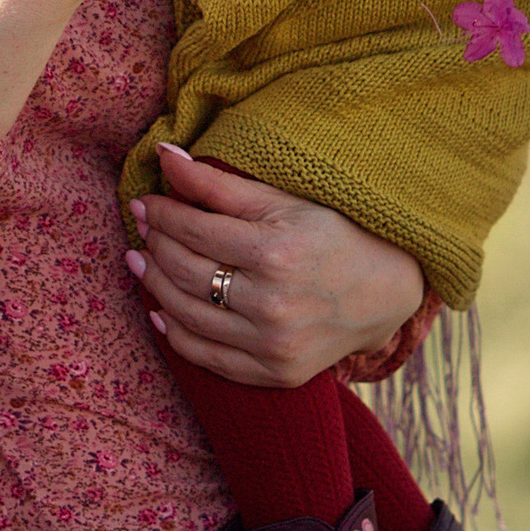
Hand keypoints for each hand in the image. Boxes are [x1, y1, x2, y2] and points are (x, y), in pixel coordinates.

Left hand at [126, 146, 425, 386]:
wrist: (387, 293)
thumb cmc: (335, 234)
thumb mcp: (285, 200)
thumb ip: (219, 183)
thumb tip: (162, 157)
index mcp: (276, 252)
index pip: (194, 229)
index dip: (163, 213)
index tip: (146, 202)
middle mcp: (272, 303)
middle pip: (185, 271)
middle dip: (155, 245)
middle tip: (142, 228)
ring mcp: (273, 345)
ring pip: (186, 315)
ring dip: (154, 285)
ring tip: (141, 262)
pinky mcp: (275, 374)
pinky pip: (206, 357)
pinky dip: (174, 334)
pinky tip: (159, 310)